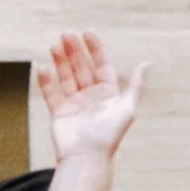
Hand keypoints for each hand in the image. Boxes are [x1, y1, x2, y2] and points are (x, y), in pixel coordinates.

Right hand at [36, 31, 151, 162]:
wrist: (86, 157)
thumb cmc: (108, 135)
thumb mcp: (127, 108)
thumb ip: (135, 86)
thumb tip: (146, 64)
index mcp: (108, 93)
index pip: (100, 65)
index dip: (94, 48)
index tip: (86, 33)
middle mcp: (90, 96)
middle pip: (81, 68)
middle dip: (74, 51)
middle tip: (65, 35)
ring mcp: (74, 104)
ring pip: (66, 77)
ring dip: (60, 62)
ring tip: (54, 46)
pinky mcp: (59, 113)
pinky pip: (51, 94)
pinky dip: (46, 82)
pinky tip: (42, 68)